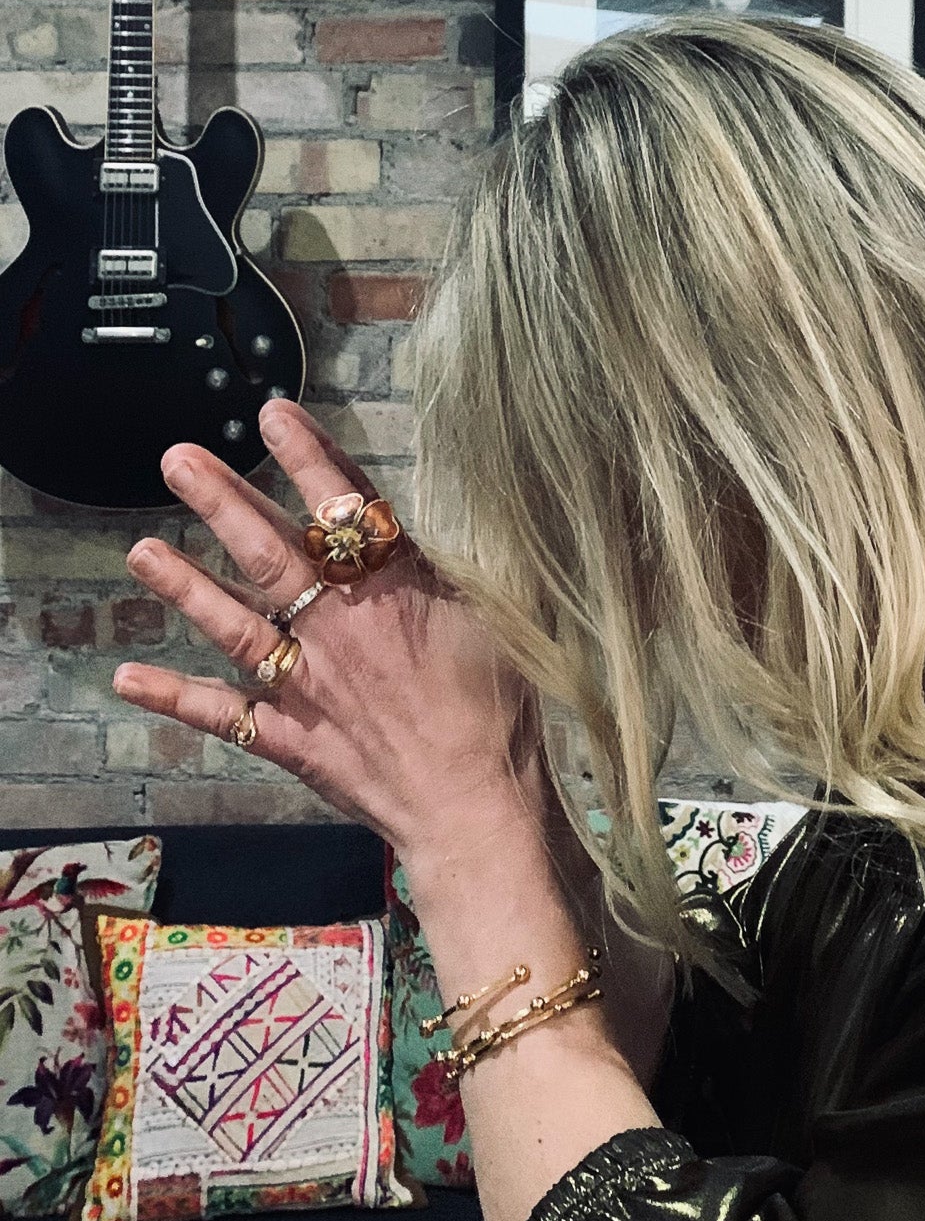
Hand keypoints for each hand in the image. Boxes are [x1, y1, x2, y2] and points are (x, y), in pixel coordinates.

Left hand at [114, 401, 543, 862]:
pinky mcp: (291, 737)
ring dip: (184, 586)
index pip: (346, 509)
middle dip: (223, 502)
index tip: (272, 412)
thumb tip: (437, 525)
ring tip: (141, 550)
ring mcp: (308, 684)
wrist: (477, 807)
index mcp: (396, 594)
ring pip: (235, 624)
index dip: (308, 457)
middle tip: (177, 458)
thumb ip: (458, 572)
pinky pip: (223, 715)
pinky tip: (125, 676)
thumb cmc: (502, 713)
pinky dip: (174, 696)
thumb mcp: (500, 623)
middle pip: (272, 554)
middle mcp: (341, 629)